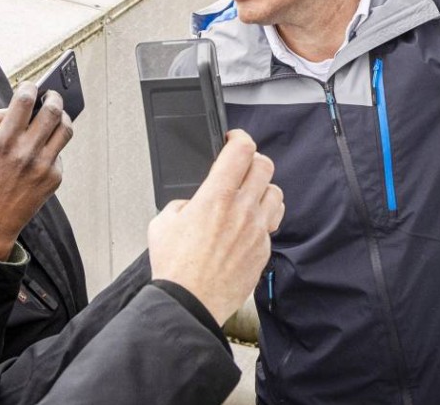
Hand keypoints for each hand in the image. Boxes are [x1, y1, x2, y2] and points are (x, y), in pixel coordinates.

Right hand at [0, 84, 71, 259]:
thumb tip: (12, 106)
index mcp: (3, 141)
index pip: (24, 100)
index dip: (29, 87)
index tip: (29, 87)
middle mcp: (26, 152)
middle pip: (53, 111)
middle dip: (53, 97)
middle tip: (50, 95)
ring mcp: (44, 166)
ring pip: (66, 129)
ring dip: (62, 117)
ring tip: (55, 115)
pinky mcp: (54, 178)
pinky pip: (60, 152)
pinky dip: (53, 146)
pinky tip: (41, 149)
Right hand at [148, 130, 285, 324]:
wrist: (190, 303)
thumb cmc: (176, 268)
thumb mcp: (163, 222)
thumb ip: (183, 203)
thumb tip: (194, 204)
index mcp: (216, 197)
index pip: (241, 150)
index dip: (239, 138)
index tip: (234, 139)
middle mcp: (242, 210)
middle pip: (265, 166)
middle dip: (252, 160)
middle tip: (241, 166)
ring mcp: (257, 231)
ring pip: (276, 194)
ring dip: (263, 189)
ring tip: (249, 196)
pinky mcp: (263, 251)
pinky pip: (271, 225)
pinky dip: (262, 220)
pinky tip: (247, 227)